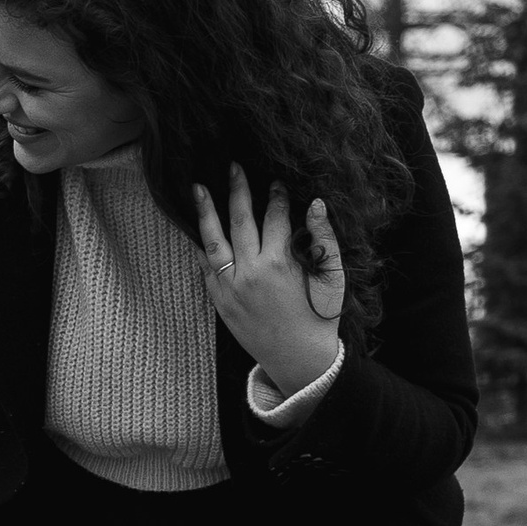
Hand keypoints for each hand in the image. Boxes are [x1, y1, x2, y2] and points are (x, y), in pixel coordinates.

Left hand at [191, 168, 344, 400]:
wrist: (300, 359)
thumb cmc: (320, 315)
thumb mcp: (330, 276)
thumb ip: (323, 237)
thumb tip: (316, 203)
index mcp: (280, 263)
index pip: (275, 217)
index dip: (276, 197)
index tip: (275, 182)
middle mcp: (250, 272)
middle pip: (240, 220)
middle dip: (237, 189)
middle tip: (233, 166)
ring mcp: (230, 287)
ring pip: (212, 240)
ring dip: (205, 211)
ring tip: (197, 188)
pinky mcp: (220, 300)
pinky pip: (204, 266)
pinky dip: (199, 244)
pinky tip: (196, 228)